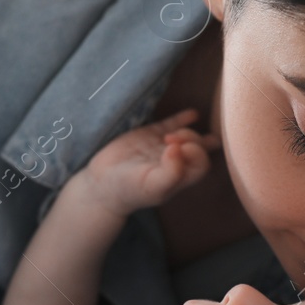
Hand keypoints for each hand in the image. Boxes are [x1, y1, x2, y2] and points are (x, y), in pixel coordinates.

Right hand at [76, 109, 218, 215]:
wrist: (102, 183)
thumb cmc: (129, 190)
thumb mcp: (151, 186)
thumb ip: (171, 173)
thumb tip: (180, 149)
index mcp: (179, 178)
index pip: (202, 163)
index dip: (196, 153)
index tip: (176, 149)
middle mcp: (176, 162)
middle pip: (198, 148)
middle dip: (192, 139)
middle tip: (171, 140)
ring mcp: (164, 147)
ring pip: (188, 135)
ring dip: (187, 131)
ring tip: (171, 136)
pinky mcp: (151, 134)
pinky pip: (172, 123)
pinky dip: (184, 118)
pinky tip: (193, 114)